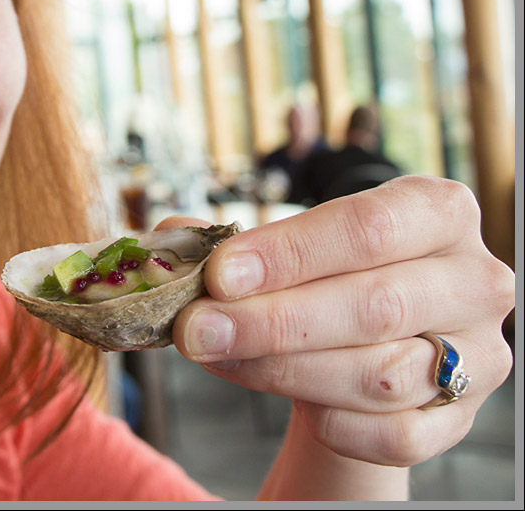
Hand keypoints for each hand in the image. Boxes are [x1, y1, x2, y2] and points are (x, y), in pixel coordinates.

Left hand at [164, 175, 513, 465]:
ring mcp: (478, 353)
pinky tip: (289, 405)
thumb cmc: (324, 277)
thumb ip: (226, 241)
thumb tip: (167, 243)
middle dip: (271, 321)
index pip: (365, 227)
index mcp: (436, 211)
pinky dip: (334, 424)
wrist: (364, 340)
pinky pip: (395, 434)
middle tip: (195, 329)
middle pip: (374, 304)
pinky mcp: (461, 417)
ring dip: (284, 371)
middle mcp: (472, 278)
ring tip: (218, 357)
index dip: (288, 253)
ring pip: (381, 374)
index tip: (218, 274)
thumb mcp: (289, 245)